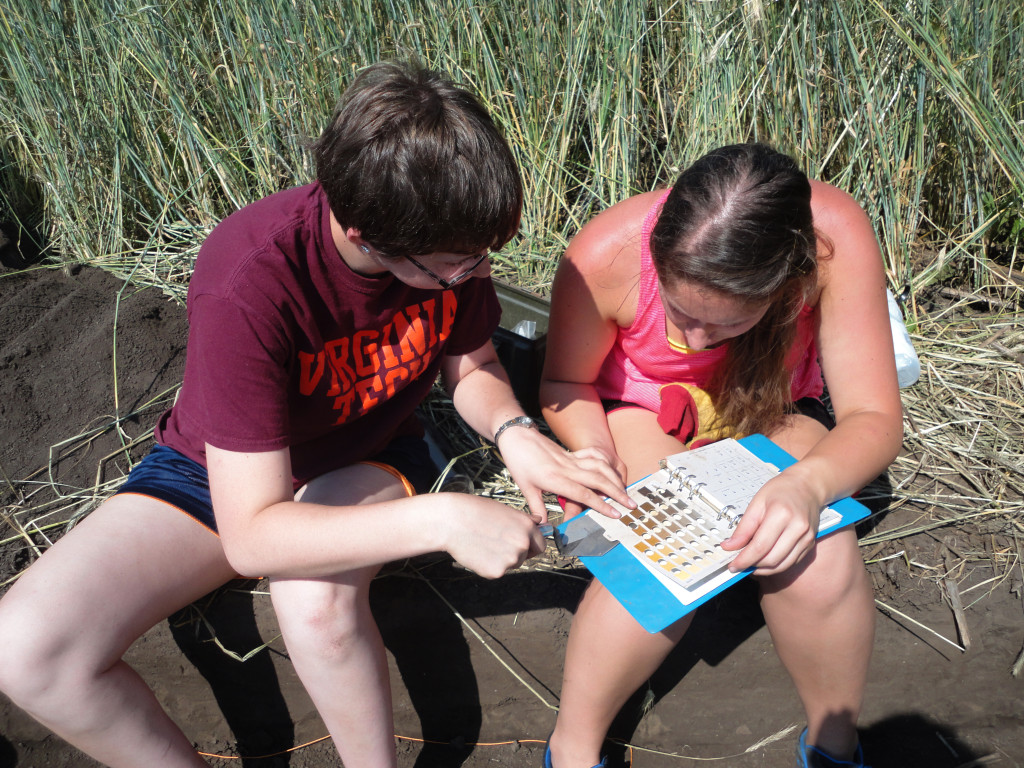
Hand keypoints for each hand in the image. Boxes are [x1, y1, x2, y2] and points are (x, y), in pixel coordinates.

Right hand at [440, 495, 544, 578]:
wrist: (452, 521)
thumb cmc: (474, 511)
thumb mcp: (504, 510)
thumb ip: (523, 521)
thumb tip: (538, 523)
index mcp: (527, 526)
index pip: (540, 544)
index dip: (531, 545)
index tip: (524, 545)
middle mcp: (523, 543)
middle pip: (527, 556)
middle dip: (518, 553)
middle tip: (498, 545)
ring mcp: (511, 559)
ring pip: (511, 564)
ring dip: (502, 559)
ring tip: (484, 544)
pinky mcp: (496, 572)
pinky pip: (497, 571)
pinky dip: (489, 566)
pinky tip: (478, 552)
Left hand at [496, 428, 633, 522]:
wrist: (517, 436)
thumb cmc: (519, 462)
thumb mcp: (525, 488)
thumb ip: (537, 509)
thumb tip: (542, 527)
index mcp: (555, 479)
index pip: (584, 494)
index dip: (601, 505)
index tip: (615, 514)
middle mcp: (567, 468)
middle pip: (598, 480)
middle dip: (617, 493)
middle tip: (631, 505)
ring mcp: (571, 459)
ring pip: (600, 467)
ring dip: (615, 479)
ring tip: (626, 491)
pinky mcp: (572, 453)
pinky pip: (594, 457)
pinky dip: (607, 464)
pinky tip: (613, 472)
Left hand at [720, 470, 823, 575]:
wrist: (807, 486)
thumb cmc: (781, 490)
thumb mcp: (756, 503)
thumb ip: (743, 528)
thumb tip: (729, 546)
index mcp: (781, 514)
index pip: (760, 546)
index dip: (744, 560)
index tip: (733, 565)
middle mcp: (797, 528)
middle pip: (771, 559)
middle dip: (752, 566)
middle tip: (739, 565)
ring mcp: (807, 537)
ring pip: (782, 565)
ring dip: (764, 569)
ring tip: (751, 564)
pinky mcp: (810, 544)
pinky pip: (791, 562)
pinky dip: (776, 566)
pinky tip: (765, 561)